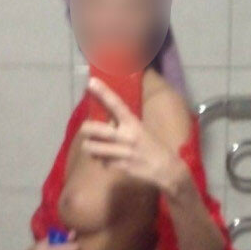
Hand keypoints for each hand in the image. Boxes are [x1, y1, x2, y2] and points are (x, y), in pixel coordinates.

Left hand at [79, 76, 185, 194]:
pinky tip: (108, 160)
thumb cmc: (150, 145)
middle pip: (96, 129)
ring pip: (93, 147)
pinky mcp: (122, 166)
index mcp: (133, 123)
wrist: (165, 168)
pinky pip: (103, 162)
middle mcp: (127, 136)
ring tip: (92, 146)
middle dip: (86, 129)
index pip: (116, 104)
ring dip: (90, 147)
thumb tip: (105, 118)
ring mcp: (124, 152)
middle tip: (85, 130)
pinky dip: (103, 161)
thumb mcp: (139, 129)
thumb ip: (122, 123)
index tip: (91, 82)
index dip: (103, 92)